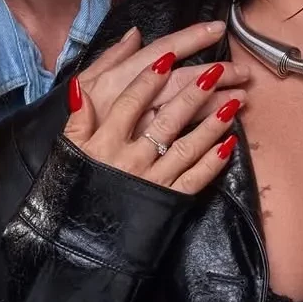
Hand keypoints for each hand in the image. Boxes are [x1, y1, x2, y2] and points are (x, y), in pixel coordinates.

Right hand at [64, 22, 245, 193]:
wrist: (81, 244)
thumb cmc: (75, 191)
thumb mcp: (68, 152)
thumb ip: (77, 119)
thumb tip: (80, 88)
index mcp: (105, 143)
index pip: (131, 103)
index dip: (149, 80)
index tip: (169, 57)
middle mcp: (131, 159)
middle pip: (166, 120)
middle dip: (193, 94)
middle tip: (216, 72)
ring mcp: (152, 180)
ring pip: (187, 146)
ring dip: (212, 123)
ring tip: (234, 102)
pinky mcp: (168, 201)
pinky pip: (195, 179)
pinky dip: (214, 162)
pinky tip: (230, 143)